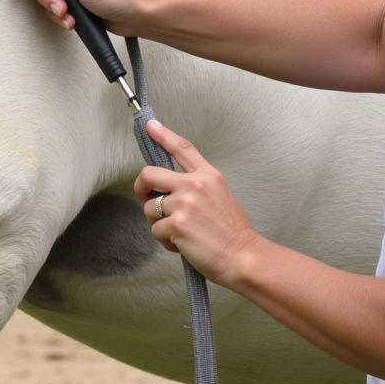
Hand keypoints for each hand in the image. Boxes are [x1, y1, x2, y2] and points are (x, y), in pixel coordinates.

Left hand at [133, 119, 262, 287]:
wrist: (244, 258)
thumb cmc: (232, 232)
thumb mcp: (220, 195)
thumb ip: (196, 185)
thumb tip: (168, 186)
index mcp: (208, 176)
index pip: (182, 148)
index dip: (163, 135)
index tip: (150, 125)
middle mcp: (194, 185)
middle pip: (148, 174)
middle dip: (140, 188)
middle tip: (148, 201)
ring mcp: (184, 204)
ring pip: (149, 208)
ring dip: (158, 223)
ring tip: (179, 233)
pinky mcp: (176, 224)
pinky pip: (156, 230)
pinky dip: (165, 241)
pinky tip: (182, 245)